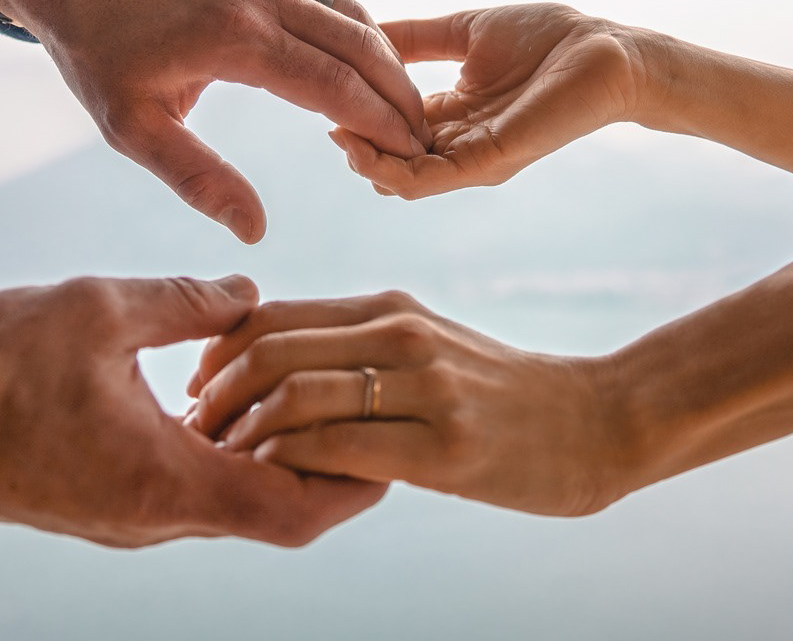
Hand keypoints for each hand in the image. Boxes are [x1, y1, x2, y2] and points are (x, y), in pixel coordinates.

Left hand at [0, 0, 431, 242]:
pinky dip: (353, 24)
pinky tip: (361, 56)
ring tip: (404, 102)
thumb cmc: (91, 48)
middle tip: (426, 132)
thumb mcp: (131, 126)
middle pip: (359, 44)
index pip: (334, 85)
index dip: (381, 121)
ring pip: (347, 11)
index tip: (413, 152)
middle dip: (400, 92)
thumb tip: (255, 231)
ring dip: (384, 56)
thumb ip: (198, 178)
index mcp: (236, 37)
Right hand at [0, 275, 385, 547]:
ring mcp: (118, 514)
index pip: (293, 512)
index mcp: (164, 482)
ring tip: (300, 392)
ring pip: (225, 499)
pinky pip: (180, 486)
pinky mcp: (92, 498)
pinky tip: (221, 394)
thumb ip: (190, 302)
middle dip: (321, 466)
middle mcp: (149, 516)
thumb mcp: (102, 310)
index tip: (391, 447)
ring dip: (266, 453)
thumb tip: (250, 291)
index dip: (354, 485)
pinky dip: (217, 449)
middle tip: (358, 410)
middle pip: (269, 513)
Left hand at [182, 290, 628, 516]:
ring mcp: (425, 388)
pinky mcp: (444, 448)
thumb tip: (272, 360)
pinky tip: (276, 485)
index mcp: (389, 307)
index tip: (196, 391)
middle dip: (215, 393)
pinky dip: (290, 464)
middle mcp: (402, 334)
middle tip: (196, 432)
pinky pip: (338, 448)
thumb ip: (359, 344)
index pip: (272, 314)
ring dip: (242, 433)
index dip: (217, 353)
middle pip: (270, 348)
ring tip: (226, 463)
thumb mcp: (429, 343)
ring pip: (295, 394)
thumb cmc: (500, 393)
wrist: (596, 422)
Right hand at [328, 3, 646, 198]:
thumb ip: (415, 38)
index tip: (325, 90)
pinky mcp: (488, 161)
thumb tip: (364, 30)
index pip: (390, 126)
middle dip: (352, 141)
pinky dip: (390, 170)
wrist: (605, 51)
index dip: (356, 112)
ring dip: (364, 161)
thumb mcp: (464, 31)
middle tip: (325, 118)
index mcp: (451, 114)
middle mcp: (457, 143)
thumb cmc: (549, 38)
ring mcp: (471, 158)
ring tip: (337, 133)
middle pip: (389, 158)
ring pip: (401, 178)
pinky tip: (363, 145)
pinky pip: (427, 180)